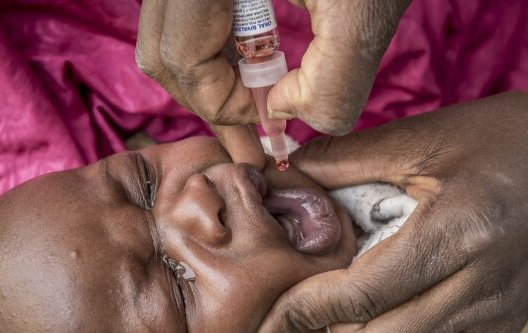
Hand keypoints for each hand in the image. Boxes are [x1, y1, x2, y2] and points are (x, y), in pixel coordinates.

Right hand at [135, 0, 409, 165]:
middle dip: (209, 96)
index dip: (222, 105)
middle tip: (254, 123)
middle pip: (162, 48)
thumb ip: (333, 87)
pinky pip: (186, 14)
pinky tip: (256, 60)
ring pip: (168, 33)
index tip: (268, 119)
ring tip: (258, 94)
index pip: (180, 57)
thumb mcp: (365, 18)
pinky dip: (216, 46)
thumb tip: (279, 112)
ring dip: (211, 74)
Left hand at [250, 92, 527, 332]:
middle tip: (324, 302)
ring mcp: (495, 321)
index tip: (267, 330)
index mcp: (456, 233)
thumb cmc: (507, 141)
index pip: (361, 296)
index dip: (302, 314)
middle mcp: (478, 290)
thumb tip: (285, 175)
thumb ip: (347, 159)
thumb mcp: (426, 137)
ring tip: (356, 318)